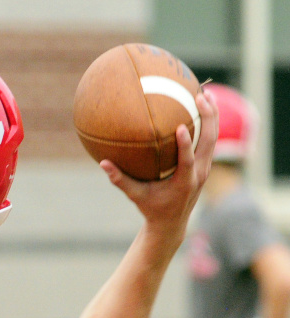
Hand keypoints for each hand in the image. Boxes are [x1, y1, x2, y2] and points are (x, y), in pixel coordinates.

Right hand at [99, 89, 218, 247]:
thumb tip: (102, 163)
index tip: (180, 127)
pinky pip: (210, 140)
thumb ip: (120, 180)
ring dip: (213, 116)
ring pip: (214, 138)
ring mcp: (205, 168)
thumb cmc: (151, 208)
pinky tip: (203, 107)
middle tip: (201, 97)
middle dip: (209, 118)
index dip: (186, 144)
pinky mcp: (205, 164)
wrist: (172, 223)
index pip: (188, 160)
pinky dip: (209, 123)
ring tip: (207, 94)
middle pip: (210, 142)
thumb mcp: (135, 196)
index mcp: (184, 182)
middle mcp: (199, 174)